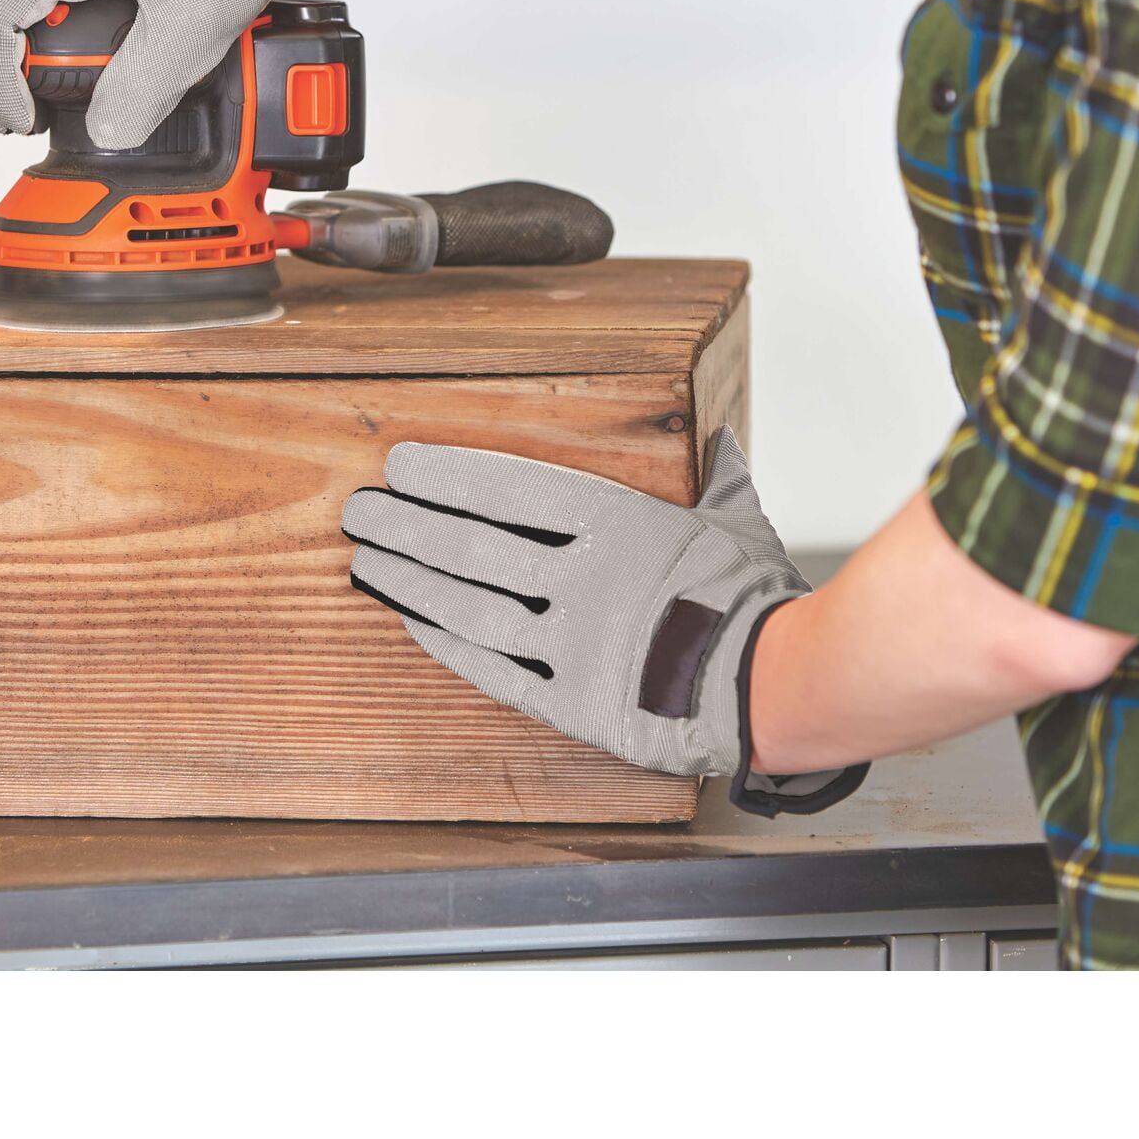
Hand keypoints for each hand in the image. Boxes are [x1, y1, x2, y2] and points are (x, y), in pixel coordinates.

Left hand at [344, 426, 867, 814]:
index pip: (510, 488)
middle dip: (408, 526)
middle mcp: (581, 577)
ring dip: (411, 581)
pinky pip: (495, 668)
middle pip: (472, 545)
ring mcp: (571, 640)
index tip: (401, 465)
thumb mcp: (739, 521)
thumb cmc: (759, 598)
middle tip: (362, 512)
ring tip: (368, 562)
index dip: (448, 475)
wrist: (777, 686)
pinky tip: (413, 621)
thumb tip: (723, 440)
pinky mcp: (572, 698)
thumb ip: (718, 478)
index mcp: (616, 522)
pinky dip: (448, 642)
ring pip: (470, 605)